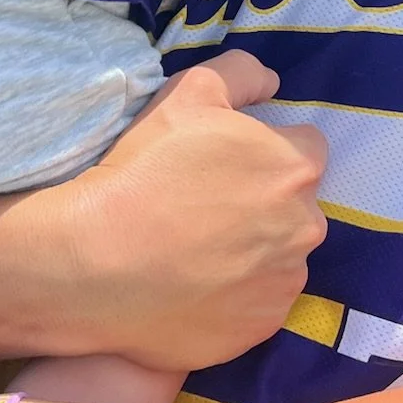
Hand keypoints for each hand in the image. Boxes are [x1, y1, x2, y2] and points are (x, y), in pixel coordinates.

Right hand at [51, 48, 326, 370]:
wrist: (96, 261)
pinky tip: (191, 285)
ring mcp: (283, 285)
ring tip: (194, 250)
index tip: (226, 163)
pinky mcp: (258, 329)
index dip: (267, 152)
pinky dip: (235, 296)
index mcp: (295, 168)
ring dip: (253, 252)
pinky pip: (257, 305)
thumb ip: (242, 74)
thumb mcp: (189, 92)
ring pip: (279, 258)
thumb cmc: (144, 170)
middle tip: (205, 206)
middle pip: (296, 207)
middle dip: (264, 204)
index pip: (305, 150)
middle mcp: (305, 229)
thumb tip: (273, 84)